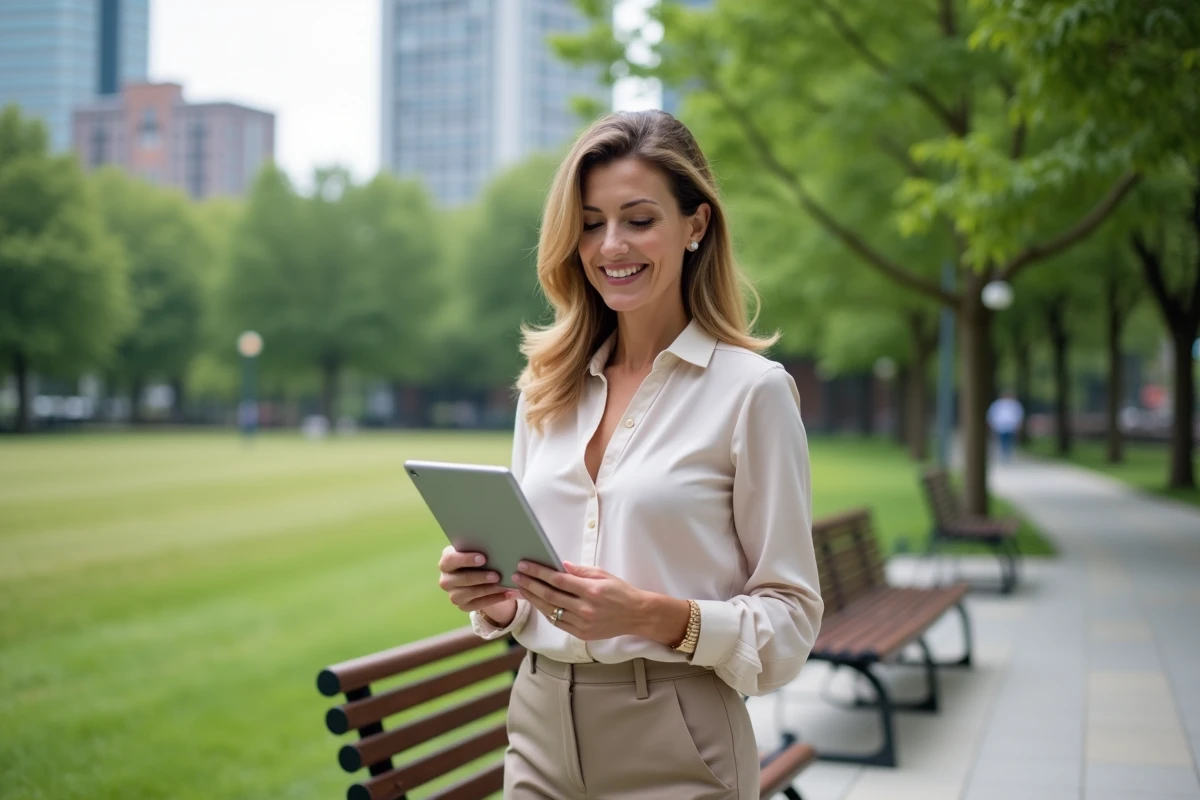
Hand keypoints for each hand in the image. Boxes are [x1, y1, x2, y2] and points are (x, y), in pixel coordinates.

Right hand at [438, 546, 517, 618]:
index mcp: (446, 562)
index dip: (466, 559)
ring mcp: (453, 594)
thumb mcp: (476, 552)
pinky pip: (478, 605)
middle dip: (481, 577)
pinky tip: (507, 594)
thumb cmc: (478, 558)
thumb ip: (480, 549)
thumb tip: (497, 546)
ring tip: (505, 585)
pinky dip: (494, 599)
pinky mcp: (462, 606)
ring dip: (489, 589)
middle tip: (497, 575)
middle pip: (462, 579)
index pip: (450, 559)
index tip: (483, 558)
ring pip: (469, 593)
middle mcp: (446, 579)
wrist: (478, 575)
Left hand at [514, 561, 683, 642]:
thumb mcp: (603, 575)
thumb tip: (560, 565)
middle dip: (530, 584)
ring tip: (522, 588)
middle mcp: (585, 609)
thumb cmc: (621, 592)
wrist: (637, 615)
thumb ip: (580, 571)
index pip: (557, 580)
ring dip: (533, 599)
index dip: (538, 572)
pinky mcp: (581, 634)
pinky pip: (557, 623)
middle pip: (549, 595)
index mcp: (591, 590)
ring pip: (550, 610)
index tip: (525, 565)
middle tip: (516, 576)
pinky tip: (537, 603)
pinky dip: (545, 612)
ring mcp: (582, 624)